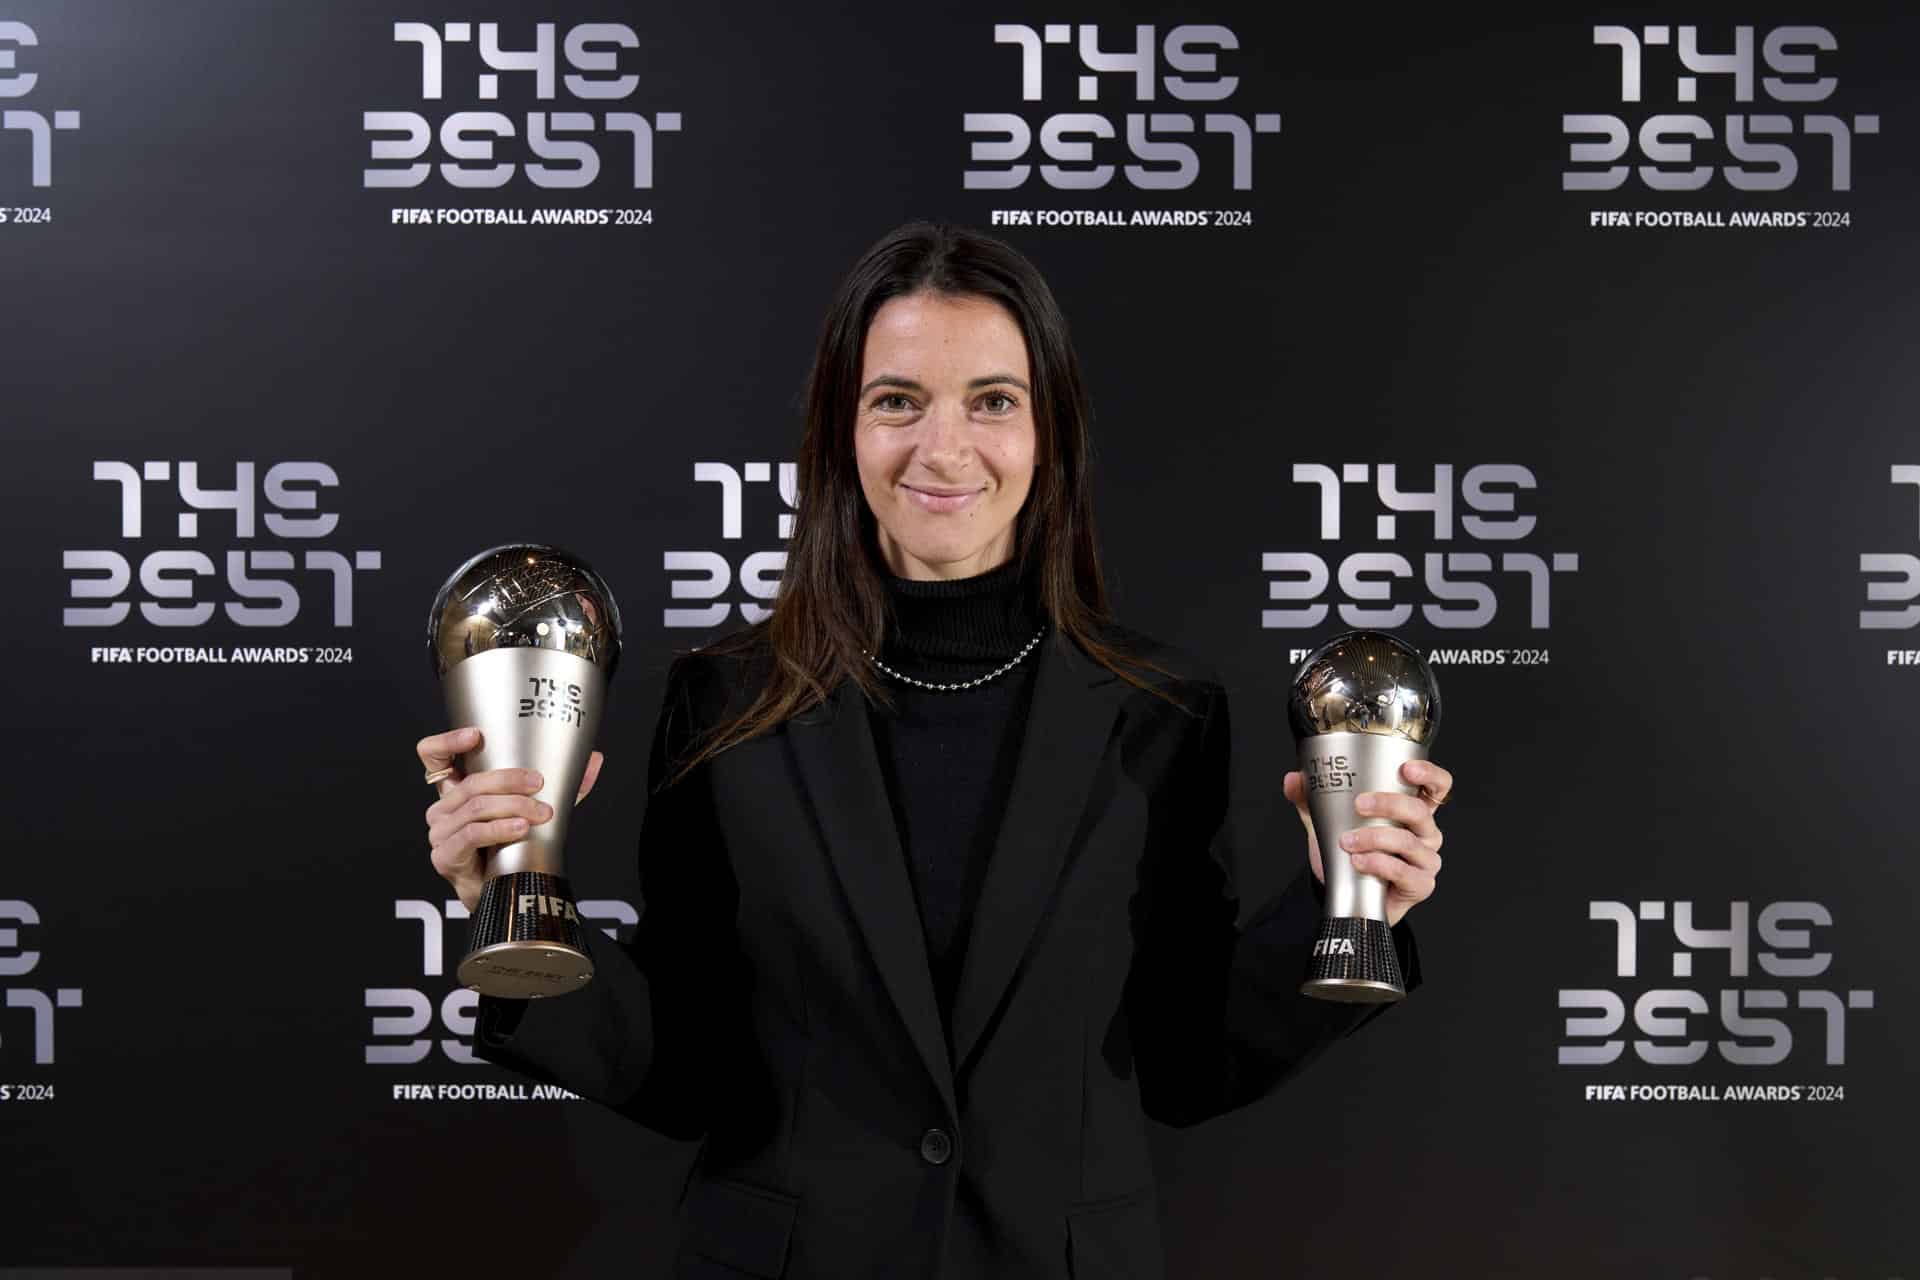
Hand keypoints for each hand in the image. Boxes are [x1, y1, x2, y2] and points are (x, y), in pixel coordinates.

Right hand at [416, 726, 604, 911]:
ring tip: (541, 813)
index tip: (475, 734)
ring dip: (514, 806)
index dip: (448, 741)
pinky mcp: (445, 856)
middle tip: (539, 784)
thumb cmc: (513, 847)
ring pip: (476, 807)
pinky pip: (472, 834)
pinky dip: (500, 829)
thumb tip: (594, 759)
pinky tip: (521, 828)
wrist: (507, 893)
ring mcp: (440, 832)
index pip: (433, 756)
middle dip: (510, 780)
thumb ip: (563, 784)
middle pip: (471, 783)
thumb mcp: (537, 808)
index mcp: (457, 790)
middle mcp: (443, 808)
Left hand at [1280, 759, 1449, 927]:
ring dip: (1374, 838)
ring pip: (1408, 841)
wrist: (1348, 896)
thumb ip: (1311, 800)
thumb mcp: (1329, 822)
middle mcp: (1426, 833)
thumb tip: (1293, 779)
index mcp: (1412, 811)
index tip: (1406, 768)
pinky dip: (1378, 864)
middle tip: (1359, 804)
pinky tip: (1358, 862)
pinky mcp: (1420, 885)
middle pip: (1419, 811)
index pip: (1437, 786)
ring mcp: (1426, 860)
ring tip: (1347, 842)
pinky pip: (1403, 872)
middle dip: (1388, 804)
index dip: (1429, 774)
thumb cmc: (1350, 852)